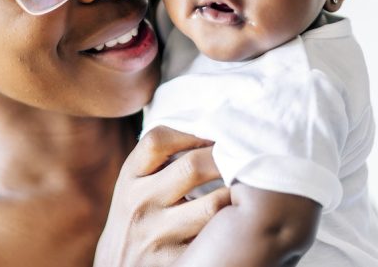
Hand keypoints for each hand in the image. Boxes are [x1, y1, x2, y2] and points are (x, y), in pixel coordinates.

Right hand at [94, 126, 230, 266]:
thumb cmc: (137, 214)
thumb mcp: (135, 182)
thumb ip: (159, 157)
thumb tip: (206, 124)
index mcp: (130, 177)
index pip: (158, 139)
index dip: (192, 132)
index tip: (213, 134)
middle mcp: (139, 203)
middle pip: (192, 166)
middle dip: (224, 157)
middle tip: (242, 155)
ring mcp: (156, 235)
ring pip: (212, 205)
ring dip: (235, 192)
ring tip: (247, 184)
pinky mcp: (174, 262)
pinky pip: (214, 238)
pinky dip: (230, 226)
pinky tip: (238, 218)